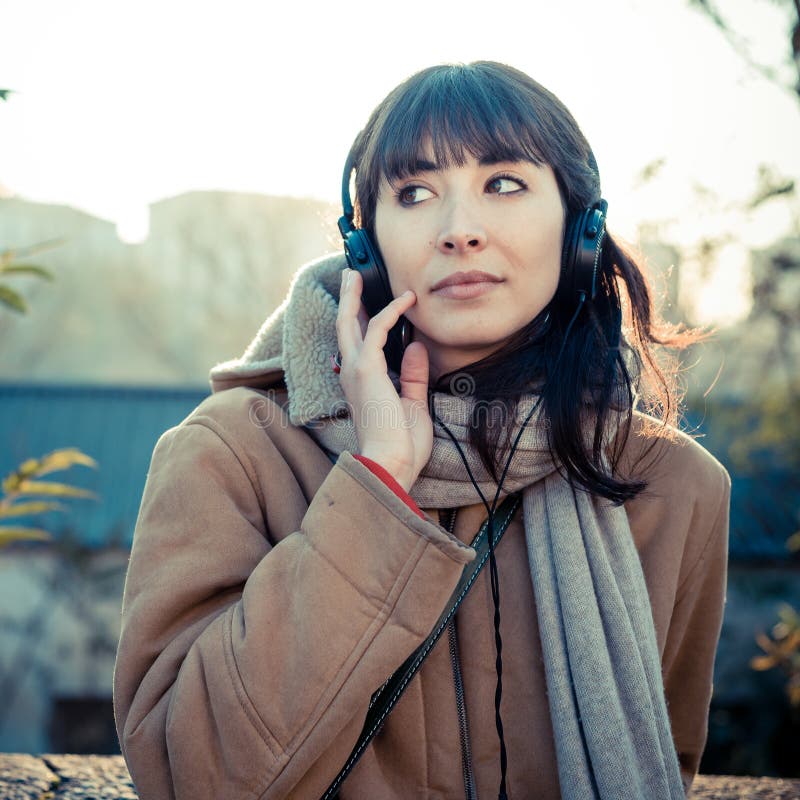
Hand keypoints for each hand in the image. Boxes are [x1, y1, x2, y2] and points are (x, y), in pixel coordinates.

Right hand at [336, 268, 432, 490]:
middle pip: (344, 328)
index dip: (360, 323)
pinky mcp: (366, 368)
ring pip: (349, 322)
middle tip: (350, 277)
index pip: (356, 347)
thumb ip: (413, 376)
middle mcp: (351, 374)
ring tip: (356, 273)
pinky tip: (407, 299)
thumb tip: (416, 347)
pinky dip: (392, 311)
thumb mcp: (413, 405)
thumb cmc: (401, 444)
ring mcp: (355, 370)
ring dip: (355, 295)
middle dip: (348, 301)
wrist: (392, 463)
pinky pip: (376, 329)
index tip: (369, 306)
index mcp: (360, 385)